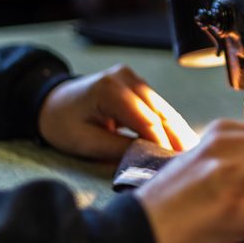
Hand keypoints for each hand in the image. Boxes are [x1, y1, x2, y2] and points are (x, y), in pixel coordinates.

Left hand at [37, 64, 198, 159]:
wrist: (50, 103)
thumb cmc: (62, 124)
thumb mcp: (85, 143)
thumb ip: (118, 149)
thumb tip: (148, 159)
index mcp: (109, 89)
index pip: (146, 120)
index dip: (162, 144)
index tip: (173, 165)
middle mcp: (125, 77)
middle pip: (160, 111)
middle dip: (177, 137)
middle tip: (193, 161)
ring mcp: (132, 77)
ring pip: (163, 108)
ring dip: (177, 131)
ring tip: (192, 154)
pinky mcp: (136, 84)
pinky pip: (157, 106)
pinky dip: (168, 124)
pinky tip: (181, 141)